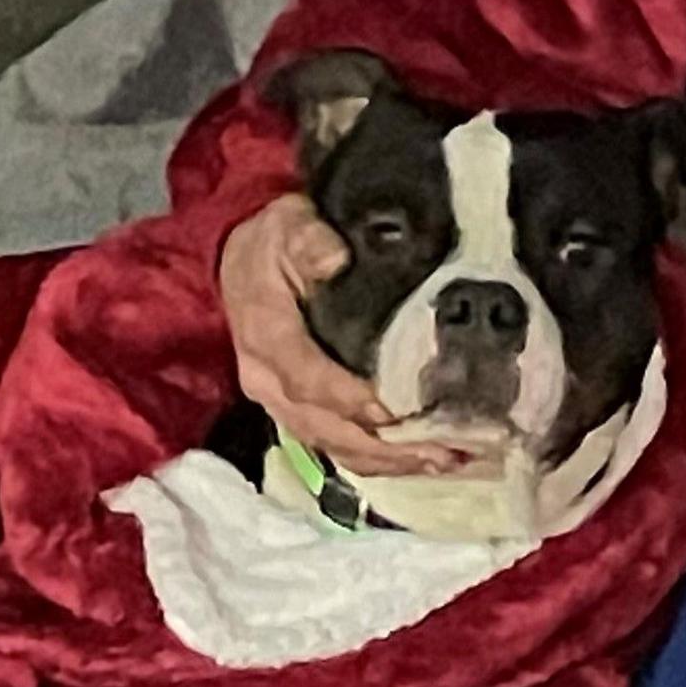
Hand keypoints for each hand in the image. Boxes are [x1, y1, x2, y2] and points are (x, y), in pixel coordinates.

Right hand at [219, 193, 474, 475]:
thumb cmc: (274, 242)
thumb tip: (335, 259)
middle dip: (384, 447)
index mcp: (266, 336)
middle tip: (442, 452)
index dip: (349, 400)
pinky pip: (333, 444)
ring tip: (444, 460)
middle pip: (325, 428)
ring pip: (331, 444)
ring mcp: (279, 400)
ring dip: (387, 460)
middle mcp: (268, 380)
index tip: (395, 414)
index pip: (307, 378)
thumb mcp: (288, 226)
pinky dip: (375, 457)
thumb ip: (310, 241)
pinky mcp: (294, 409)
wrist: (240, 260)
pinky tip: (416, 459)